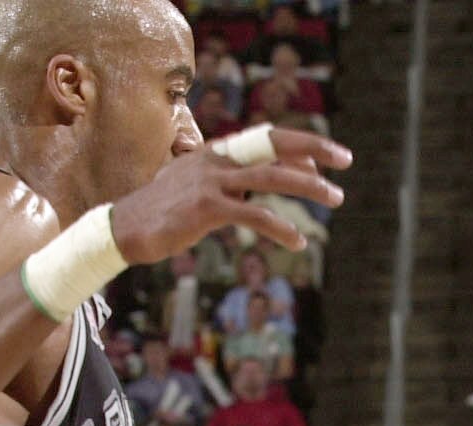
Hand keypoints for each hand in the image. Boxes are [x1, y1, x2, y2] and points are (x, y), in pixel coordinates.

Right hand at [110, 129, 350, 262]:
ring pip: (270, 177)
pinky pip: (254, 215)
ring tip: (336, 198)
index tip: (326, 158)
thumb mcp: (198, 186)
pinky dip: (280, 228)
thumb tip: (262, 182)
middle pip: (273, 145)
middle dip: (314, 149)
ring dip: (308, 186)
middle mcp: (216, 159)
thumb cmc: (165, 212)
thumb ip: (230, 181)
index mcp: (216, 151)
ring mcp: (211, 181)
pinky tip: (298, 241)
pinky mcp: (207, 208)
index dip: (299, 145)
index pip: (265, 137)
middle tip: (346, 160)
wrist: (126, 229)